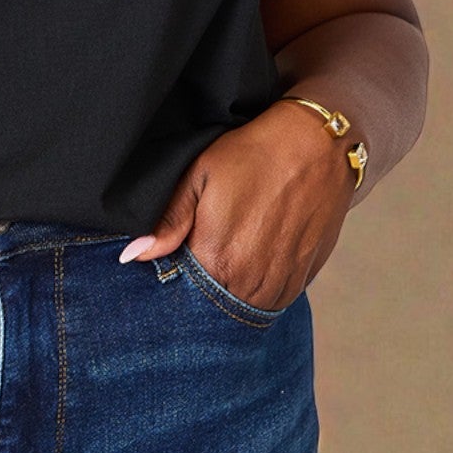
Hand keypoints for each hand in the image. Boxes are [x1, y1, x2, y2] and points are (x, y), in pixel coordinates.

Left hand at [117, 99, 355, 309]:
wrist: (319, 145)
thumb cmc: (254, 155)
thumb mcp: (199, 176)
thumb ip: (168, 221)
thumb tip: (133, 256)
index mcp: (219, 259)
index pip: (184, 292)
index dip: (175, 278)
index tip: (174, 259)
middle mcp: (252, 281)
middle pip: (215, 305)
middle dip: (202, 290)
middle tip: (202, 252)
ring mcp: (282, 283)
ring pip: (245, 307)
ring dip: (232, 291)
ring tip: (230, 254)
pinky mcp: (305, 277)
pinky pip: (274, 299)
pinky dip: (259, 287)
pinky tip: (253, 259)